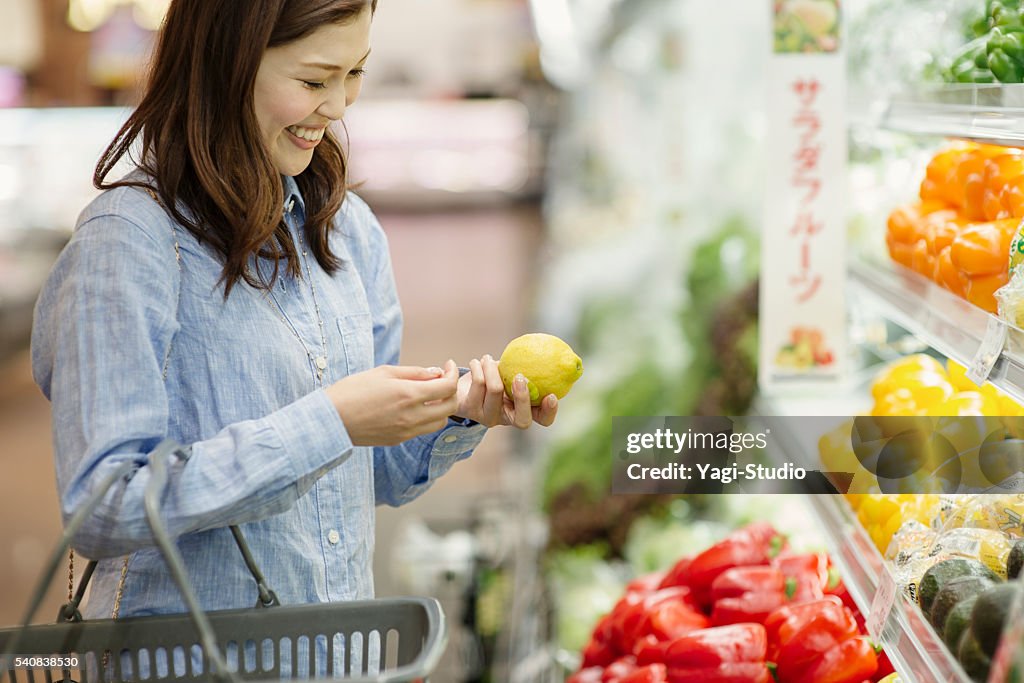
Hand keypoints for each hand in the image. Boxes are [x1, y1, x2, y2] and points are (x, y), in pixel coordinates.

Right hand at [325, 362, 458, 445]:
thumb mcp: (384, 372)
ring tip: (429, 394)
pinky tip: (415, 406)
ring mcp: (407, 431)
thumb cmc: (353, 390)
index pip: (448, 387)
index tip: (448, 365)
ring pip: (440, 422)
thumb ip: (414, 372)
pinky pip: (423, 430)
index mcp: (409, 395)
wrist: (331, 420)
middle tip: (443, 379)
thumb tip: (436, 373)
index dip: (453, 374)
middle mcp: (412, 416)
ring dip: (442, 407)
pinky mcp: (399, 440)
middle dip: (452, 390)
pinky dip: (427, 417)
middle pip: (451, 407)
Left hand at [453, 354, 557, 428]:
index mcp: (522, 411)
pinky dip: (476, 368)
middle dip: (523, 397)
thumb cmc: (493, 378)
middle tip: (520, 376)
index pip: (542, 420)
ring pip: (495, 390)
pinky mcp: (470, 410)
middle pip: (522, 418)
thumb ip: (526, 368)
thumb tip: (547, 352)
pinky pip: (477, 383)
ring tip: (487, 358)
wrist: (461, 389)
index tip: (552, 395)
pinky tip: (472, 362)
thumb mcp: (510, 374)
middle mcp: (506, 419)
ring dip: (491, 367)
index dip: (549, 412)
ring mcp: (487, 417)